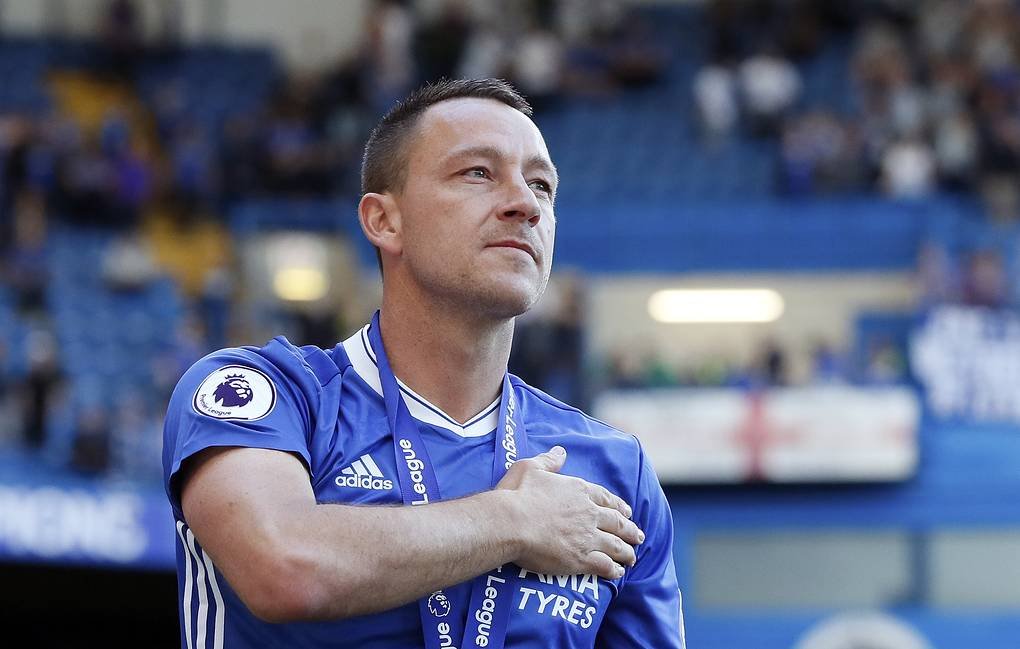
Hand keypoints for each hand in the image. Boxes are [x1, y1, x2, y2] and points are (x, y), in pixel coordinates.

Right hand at [495, 446, 644, 579]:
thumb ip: (549, 460)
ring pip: (616, 545)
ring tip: (633, 557)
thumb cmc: (517, 494)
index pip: (606, 498)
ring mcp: (587, 536)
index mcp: (578, 490)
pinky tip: (619, 572)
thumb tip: (561, 451)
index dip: (619, 506)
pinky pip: (605, 565)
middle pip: (617, 522)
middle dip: (630, 530)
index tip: (627, 512)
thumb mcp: (531, 468)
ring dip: (627, 551)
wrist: (510, 522)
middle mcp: (588, 513)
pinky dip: (615, 570)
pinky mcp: (580, 558)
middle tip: (638, 536)